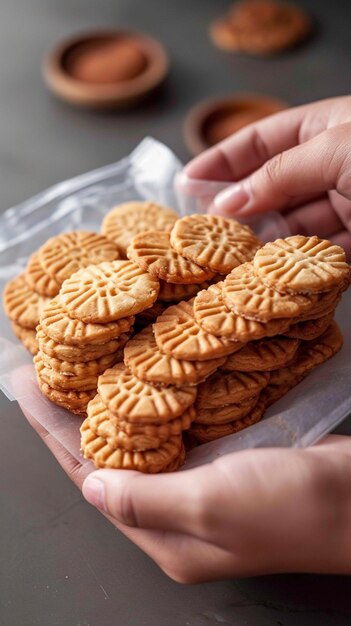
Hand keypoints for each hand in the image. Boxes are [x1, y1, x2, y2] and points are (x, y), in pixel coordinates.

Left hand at [22, 402, 350, 582]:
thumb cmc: (291, 508)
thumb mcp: (211, 507)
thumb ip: (147, 499)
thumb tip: (91, 486)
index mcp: (168, 538)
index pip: (93, 483)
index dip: (56, 437)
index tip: (28, 393)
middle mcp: (178, 515)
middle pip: (113, 462)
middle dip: (77, 421)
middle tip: (49, 376)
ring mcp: (203, 486)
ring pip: (143, 443)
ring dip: (113, 409)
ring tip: (81, 372)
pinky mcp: (226, 459)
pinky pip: (176, 430)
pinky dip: (154, 404)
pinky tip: (140, 379)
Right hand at [184, 95, 350, 258]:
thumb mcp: (334, 151)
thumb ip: (279, 174)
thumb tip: (228, 201)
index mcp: (330, 127)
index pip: (265, 139)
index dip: (224, 159)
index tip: (189, 179)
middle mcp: (336, 164)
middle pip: (274, 183)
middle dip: (238, 203)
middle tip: (204, 224)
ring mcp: (349, 202)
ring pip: (294, 221)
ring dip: (262, 236)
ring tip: (229, 251)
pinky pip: (318, 251)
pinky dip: (292, 261)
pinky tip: (264, 266)